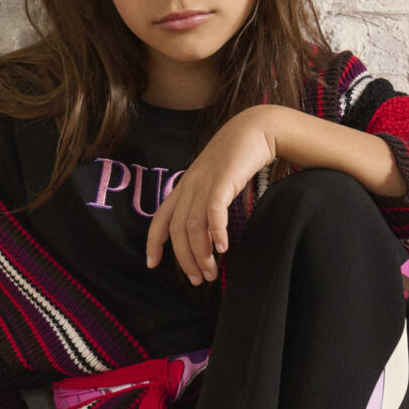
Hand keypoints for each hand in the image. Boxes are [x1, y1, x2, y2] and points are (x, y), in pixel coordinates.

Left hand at [146, 108, 279, 285]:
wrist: (257, 128)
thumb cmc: (239, 159)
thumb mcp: (217, 182)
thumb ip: (208, 204)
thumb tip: (211, 234)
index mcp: (185, 187)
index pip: (161, 218)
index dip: (154, 242)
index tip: (152, 264)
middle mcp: (190, 185)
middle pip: (178, 229)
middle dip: (185, 259)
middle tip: (198, 279)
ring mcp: (206, 181)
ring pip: (194, 225)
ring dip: (202, 253)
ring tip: (211, 272)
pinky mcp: (224, 178)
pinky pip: (214, 210)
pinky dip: (216, 231)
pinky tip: (224, 248)